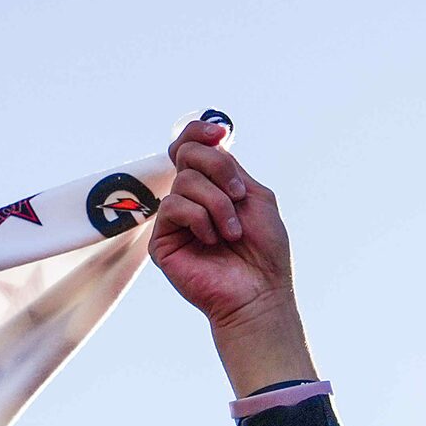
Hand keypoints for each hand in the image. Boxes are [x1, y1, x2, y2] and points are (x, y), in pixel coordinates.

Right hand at [148, 117, 315, 395]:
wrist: (260, 293)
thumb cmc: (264, 253)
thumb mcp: (257, 199)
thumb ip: (233, 169)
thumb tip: (213, 141)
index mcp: (211, 186)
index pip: (191, 146)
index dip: (199, 132)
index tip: (220, 133)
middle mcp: (189, 198)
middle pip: (186, 152)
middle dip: (218, 167)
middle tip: (239, 195)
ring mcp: (174, 218)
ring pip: (185, 181)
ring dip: (218, 204)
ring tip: (233, 233)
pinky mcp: (161, 239)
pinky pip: (174, 207)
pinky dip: (201, 220)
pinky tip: (213, 241)